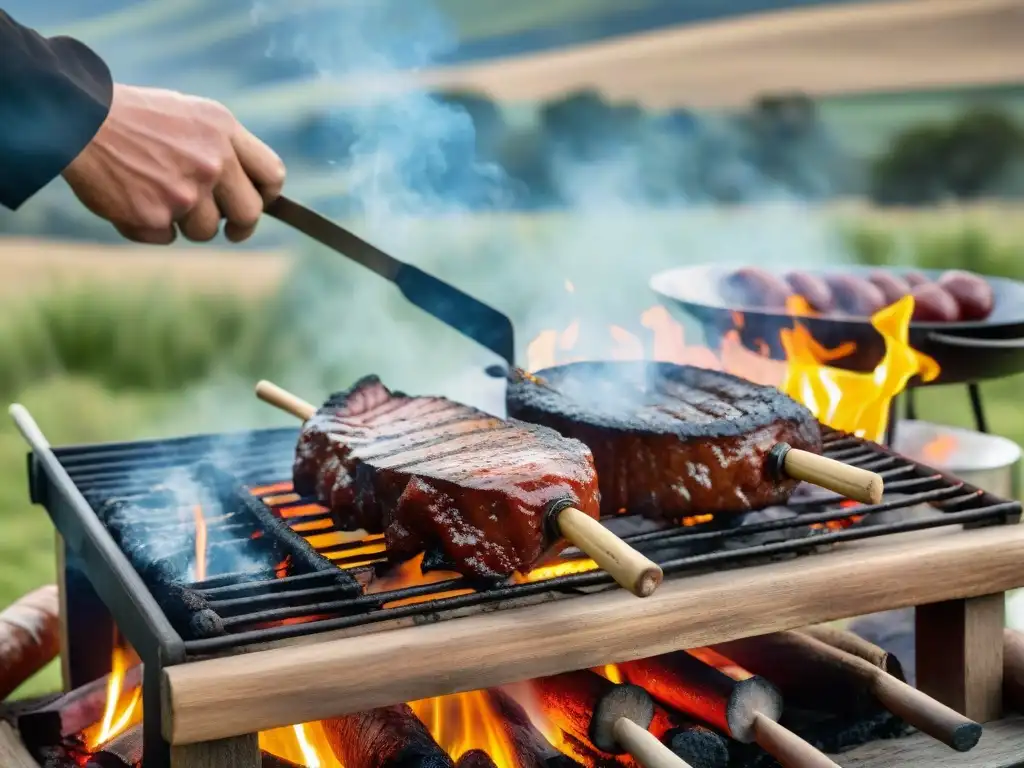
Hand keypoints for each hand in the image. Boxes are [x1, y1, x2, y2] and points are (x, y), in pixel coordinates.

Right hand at [62, 84, 285, 243]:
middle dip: (240, 225)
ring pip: (204, 231)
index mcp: (223, 130)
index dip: (269, 195)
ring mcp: (185, 193)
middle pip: (250, 213)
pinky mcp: (155, 216)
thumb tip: (252, 187)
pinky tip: (131, 198)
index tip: (260, 203)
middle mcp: (212, 162)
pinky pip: (166, 238)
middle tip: (230, 229)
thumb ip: (224, 147)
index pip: (272, 174)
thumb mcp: (190, 114)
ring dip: (186, 223)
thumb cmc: (134, 117)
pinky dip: (151, 227)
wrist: (77, 119)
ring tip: (156, 192)